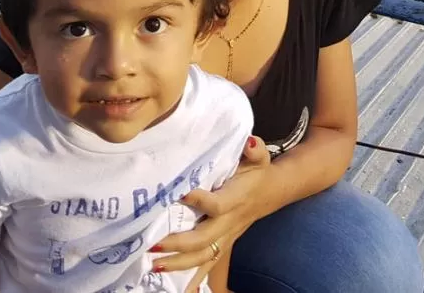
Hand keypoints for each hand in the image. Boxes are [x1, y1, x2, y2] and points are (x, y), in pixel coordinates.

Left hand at [154, 136, 271, 291]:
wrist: (270, 192)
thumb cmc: (257, 171)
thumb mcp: (258, 156)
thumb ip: (255, 149)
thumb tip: (249, 143)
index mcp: (235, 199)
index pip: (216, 205)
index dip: (199, 201)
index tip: (178, 194)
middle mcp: (229, 222)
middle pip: (204, 239)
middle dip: (178, 244)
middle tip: (153, 244)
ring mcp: (225, 236)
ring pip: (203, 257)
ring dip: (178, 264)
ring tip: (154, 264)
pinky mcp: (222, 244)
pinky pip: (206, 264)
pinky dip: (190, 276)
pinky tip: (171, 281)